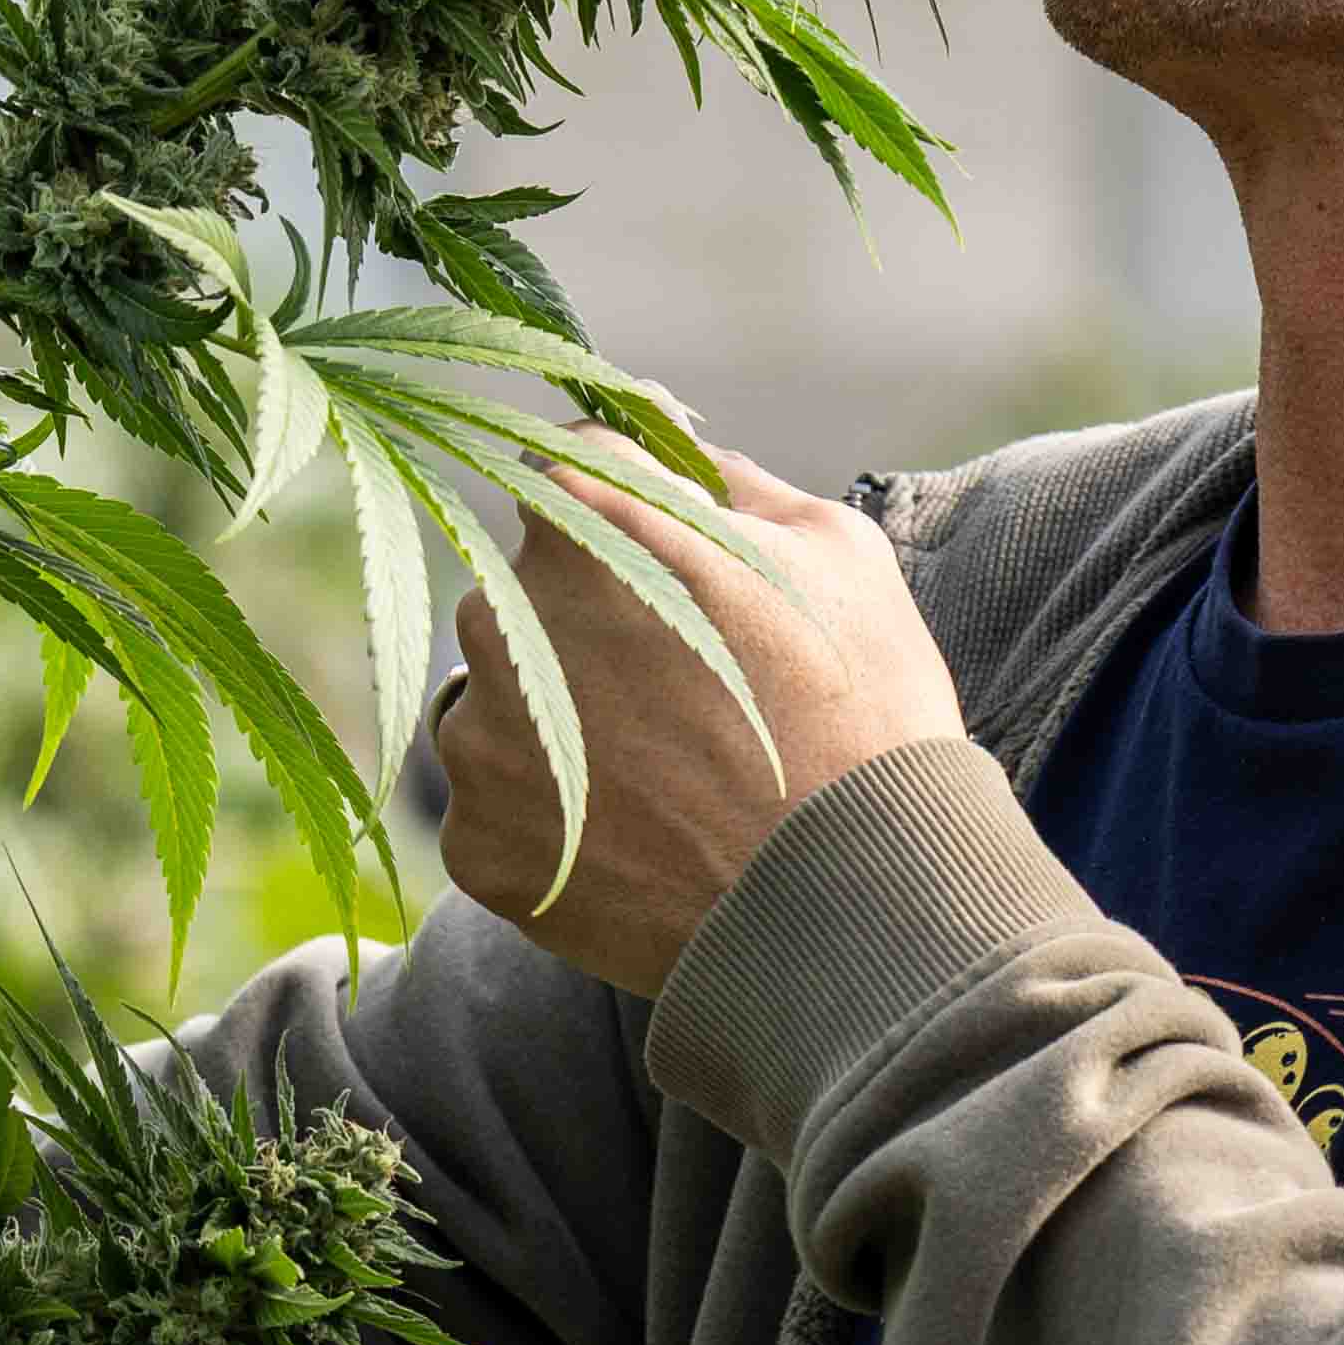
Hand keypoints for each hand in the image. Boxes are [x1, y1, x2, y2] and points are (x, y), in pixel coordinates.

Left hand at [434, 453, 964, 1000]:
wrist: (858, 905)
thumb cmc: (865, 709)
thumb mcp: (832, 548)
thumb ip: (725, 479)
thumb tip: (662, 438)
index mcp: (581, 517)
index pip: (571, 469)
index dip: (631, 512)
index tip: (678, 563)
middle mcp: (500, 615)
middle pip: (526, 595)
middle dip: (594, 628)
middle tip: (692, 697)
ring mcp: (479, 737)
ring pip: (508, 707)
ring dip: (565, 728)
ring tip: (673, 781)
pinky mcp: (478, 843)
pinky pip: (504, 811)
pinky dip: (558, 825)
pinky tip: (644, 842)